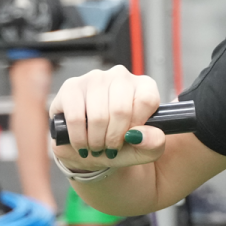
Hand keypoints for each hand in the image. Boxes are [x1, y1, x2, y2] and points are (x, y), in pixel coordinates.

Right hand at [50, 65, 164, 171]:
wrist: (93, 148)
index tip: (129, 137)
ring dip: (96, 140)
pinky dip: (79, 137)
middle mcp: (121, 76)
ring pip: (98, 115)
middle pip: (120, 110)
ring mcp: (95, 79)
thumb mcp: (147, 149)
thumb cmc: (124, 145)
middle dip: (113, 138)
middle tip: (109, 148)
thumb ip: (154, 142)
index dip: (137, 126)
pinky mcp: (71, 87)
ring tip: (96, 148)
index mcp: (145, 86)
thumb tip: (139, 134)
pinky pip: (75, 117)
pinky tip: (82, 143)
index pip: (147, 100)